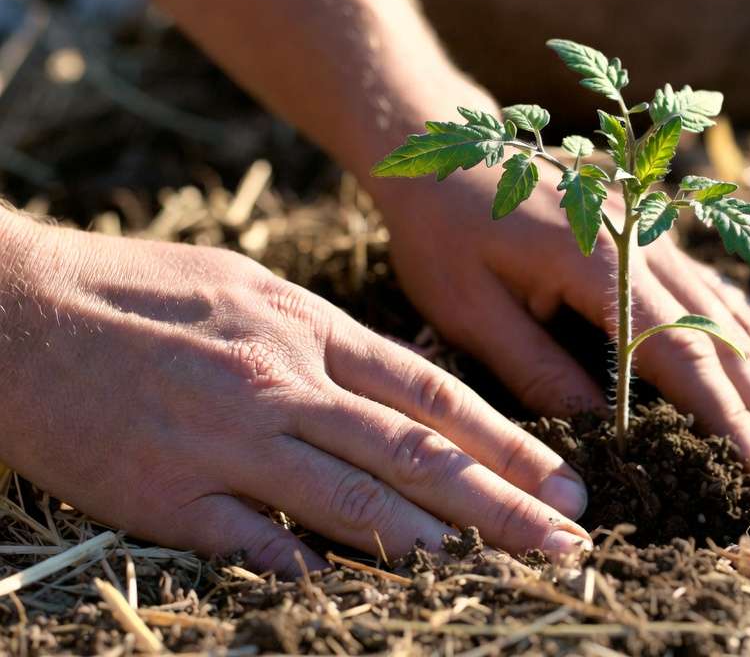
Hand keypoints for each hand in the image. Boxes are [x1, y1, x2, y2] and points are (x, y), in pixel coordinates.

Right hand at [0, 214, 590, 573]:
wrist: (16, 306)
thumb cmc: (142, 292)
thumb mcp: (252, 289)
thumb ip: (330, 343)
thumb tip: (408, 394)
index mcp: (307, 329)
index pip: (434, 395)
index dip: (509, 443)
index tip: (564, 483)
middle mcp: (280, 382)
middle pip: (414, 454)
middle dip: (503, 504)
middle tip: (567, 542)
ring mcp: (224, 439)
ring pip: (349, 499)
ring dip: (429, 540)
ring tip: (493, 567)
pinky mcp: (164, 492)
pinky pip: (252, 540)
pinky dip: (305, 564)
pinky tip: (350, 587)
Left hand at [372, 168, 749, 480]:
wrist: (442, 143)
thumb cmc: (442, 228)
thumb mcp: (468, 307)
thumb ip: (537, 368)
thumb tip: (603, 428)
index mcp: (603, 265)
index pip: (683, 357)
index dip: (729, 420)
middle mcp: (647, 249)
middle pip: (728, 342)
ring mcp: (657, 241)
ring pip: (738, 319)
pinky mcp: (654, 240)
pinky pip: (722, 294)